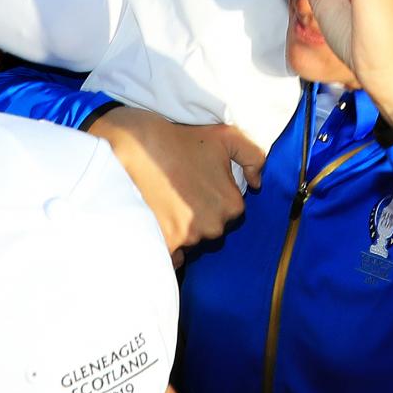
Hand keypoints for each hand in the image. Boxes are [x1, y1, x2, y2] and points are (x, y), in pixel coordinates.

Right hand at [86, 107, 266, 253]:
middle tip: (180, 191)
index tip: (197, 181)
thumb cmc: (181, 140)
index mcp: (231, 205)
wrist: (136, 148)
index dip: (214, 194)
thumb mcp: (227, 136)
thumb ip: (254, 156)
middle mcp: (213, 227)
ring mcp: (188, 239)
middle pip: (211, 227)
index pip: (229, 209)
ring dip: (183, 228)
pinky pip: (174, 257)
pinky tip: (160, 221)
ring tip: (166, 201)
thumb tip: (256, 183)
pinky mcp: (164, 245)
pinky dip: (169, 246)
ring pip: (192, 241)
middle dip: (199, 214)